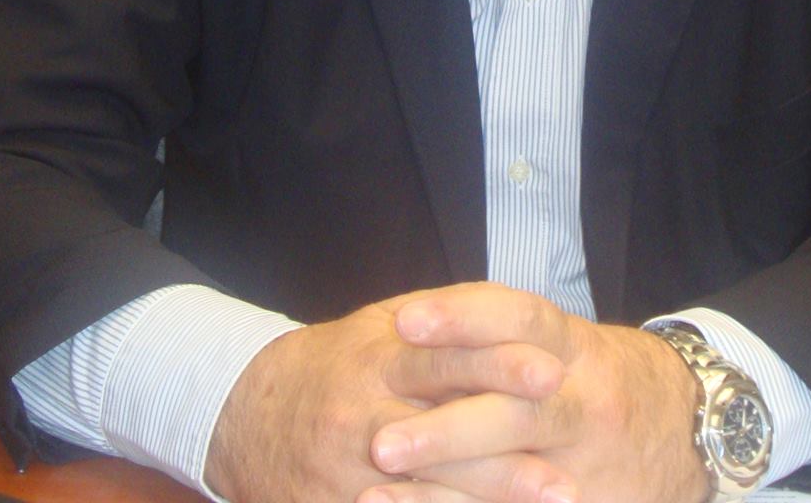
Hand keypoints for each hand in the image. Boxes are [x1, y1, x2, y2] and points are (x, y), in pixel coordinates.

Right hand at [203, 290, 576, 502]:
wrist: (248, 415)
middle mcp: (364, 413)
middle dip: (504, 458)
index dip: (499, 365)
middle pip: (441, 435)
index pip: (446, 357)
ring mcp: (349, 470)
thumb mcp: (381, 328)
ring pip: (425, 492)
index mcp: (380, 357)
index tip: (552, 373)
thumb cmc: (338, 365)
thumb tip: (518, 325)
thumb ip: (442, 325)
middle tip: (561, 474)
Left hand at [361, 284, 707, 502]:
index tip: (405, 322)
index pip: (521, 320)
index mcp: (575, 350)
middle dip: (447, 430)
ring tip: (375, 494)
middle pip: (517, 415)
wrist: (691, 427)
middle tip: (381, 441)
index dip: (464, 318)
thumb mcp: (567, 344)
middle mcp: (585, 405)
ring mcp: (587, 464)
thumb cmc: (601, 377)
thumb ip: (504, 334)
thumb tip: (405, 325)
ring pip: (518, 480)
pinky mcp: (581, 501)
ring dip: (443, 491)